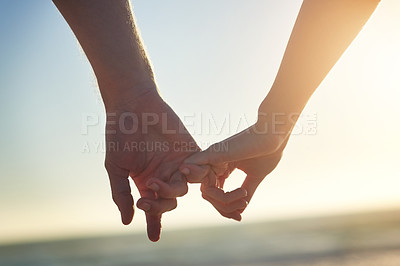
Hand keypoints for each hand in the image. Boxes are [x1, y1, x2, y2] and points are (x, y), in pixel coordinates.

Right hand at [105, 90, 197, 241]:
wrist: (132, 106)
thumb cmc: (120, 136)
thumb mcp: (116, 168)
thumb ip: (121, 194)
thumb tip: (127, 221)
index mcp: (147, 182)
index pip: (154, 207)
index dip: (154, 223)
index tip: (154, 238)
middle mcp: (164, 176)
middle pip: (170, 200)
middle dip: (159, 204)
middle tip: (146, 198)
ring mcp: (178, 164)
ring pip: (184, 188)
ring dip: (173, 190)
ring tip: (157, 183)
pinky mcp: (191, 151)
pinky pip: (201, 169)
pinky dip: (195, 174)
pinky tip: (183, 171)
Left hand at [180, 124, 287, 220]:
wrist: (274, 134)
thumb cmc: (267, 151)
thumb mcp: (254, 176)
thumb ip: (246, 192)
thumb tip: (241, 211)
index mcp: (222, 167)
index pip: (213, 194)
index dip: (224, 208)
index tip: (240, 215)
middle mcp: (214, 164)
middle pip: (208, 196)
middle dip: (224, 208)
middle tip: (242, 207)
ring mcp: (212, 159)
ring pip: (206, 193)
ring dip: (225, 203)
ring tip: (244, 196)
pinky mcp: (214, 155)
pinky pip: (202, 180)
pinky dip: (216, 194)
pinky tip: (240, 192)